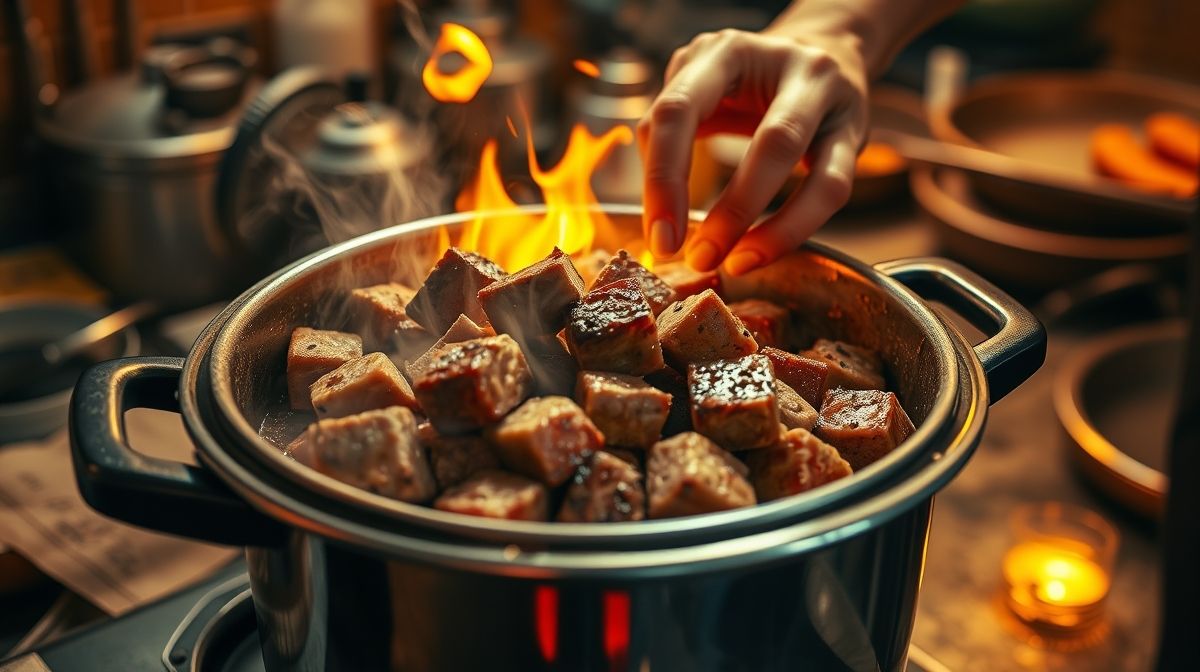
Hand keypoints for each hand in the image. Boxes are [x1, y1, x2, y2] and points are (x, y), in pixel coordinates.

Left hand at [638, 28, 868, 274]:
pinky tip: (763, 251)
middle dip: (729, 211)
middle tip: (700, 258)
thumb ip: (668, 134)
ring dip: (767, 227)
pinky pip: (833, 188)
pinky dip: (794, 227)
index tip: (660, 237)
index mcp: (726, 51)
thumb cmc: (747, 82)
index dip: (663, 180)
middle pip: (764, 142)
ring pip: (801, 162)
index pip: (681, 112)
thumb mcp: (700, 89)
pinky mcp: (855, 129)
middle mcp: (786, 63)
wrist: (823, 51)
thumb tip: (660, 209)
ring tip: (735, 262)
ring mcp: (827, 93)